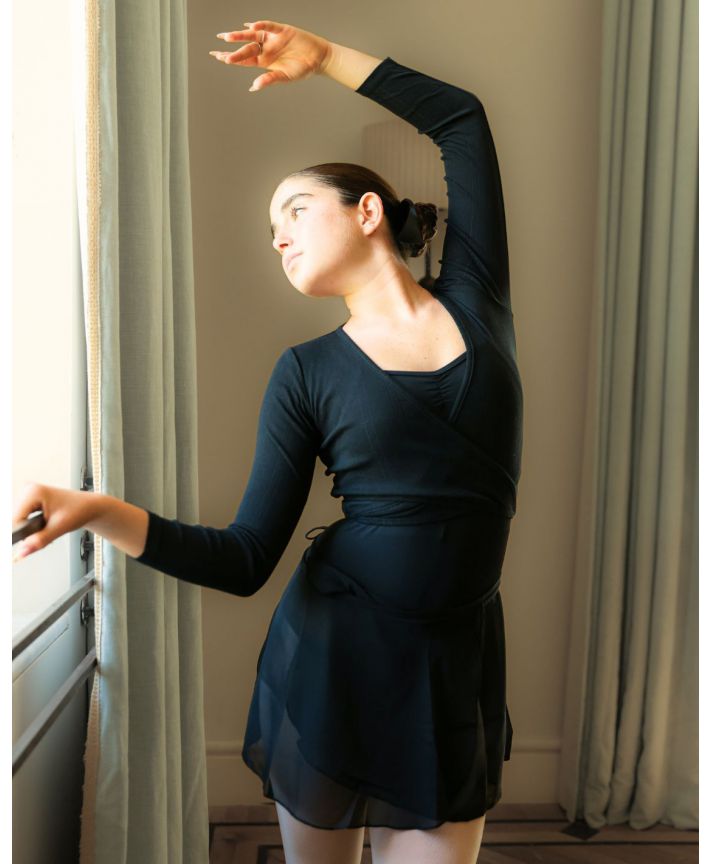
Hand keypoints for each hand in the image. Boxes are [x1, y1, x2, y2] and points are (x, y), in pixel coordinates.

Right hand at [12, 483, 97, 562]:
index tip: (22, 547)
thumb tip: (21, 553)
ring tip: (48, 528)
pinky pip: (22, 519)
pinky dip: (32, 527)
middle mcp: (28, 490)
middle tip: (47, 532)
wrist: (89, 506)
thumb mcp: (60, 527)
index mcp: (33, 492)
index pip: (15, 520)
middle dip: (28, 533)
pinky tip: (44, 524)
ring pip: (18, 522)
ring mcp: (28, 494)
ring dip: (30, 531)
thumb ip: (39, 541)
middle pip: (16, 521)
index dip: (20, 536)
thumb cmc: (79, 511)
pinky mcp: (29, 500)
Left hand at [210, 20, 332, 91]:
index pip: (244, 59)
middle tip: (218, 52)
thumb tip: (253, 87)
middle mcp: (266, 48)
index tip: (219, 57)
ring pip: (253, 35)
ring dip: (241, 36)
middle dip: (233, 49)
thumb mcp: (284, 77)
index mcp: (264, 61)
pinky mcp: (282, 30)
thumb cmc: (301, 69)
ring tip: (228, 37)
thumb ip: (269, 80)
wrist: (318, 59)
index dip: (232, 58)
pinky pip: (270, 26)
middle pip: (246, 48)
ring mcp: (273, 38)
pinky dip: (262, 25)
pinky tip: (251, 25)